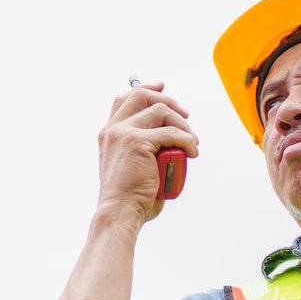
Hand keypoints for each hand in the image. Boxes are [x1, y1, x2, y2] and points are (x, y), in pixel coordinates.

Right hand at [96, 81, 198, 224]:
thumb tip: (170, 141)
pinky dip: (187, 141)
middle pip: (141, 95)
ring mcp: (123, 134)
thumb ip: (144, 148)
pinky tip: (192, 154)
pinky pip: (172, 133)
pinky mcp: (138, 142)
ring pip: (161, 111)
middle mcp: (113, 130)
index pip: (124, 99)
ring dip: (183, 125)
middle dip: (168, 100)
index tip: (162, 86)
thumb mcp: (132, 166)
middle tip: (185, 115)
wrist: (120, 213)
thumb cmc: (130, 198)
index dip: (145, 88)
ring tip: (192, 143)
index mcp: (108, 134)